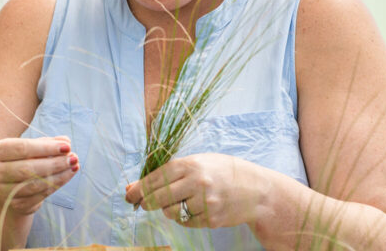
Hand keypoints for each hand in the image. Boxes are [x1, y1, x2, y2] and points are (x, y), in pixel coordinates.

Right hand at [0, 135, 78, 215]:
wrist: (4, 184)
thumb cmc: (17, 160)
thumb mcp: (26, 147)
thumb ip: (44, 143)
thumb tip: (65, 140)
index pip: (22, 148)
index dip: (46, 147)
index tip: (66, 146)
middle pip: (28, 168)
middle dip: (54, 163)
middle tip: (73, 158)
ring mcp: (2, 192)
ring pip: (34, 184)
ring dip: (58, 175)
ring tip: (73, 166)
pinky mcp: (14, 205)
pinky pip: (39, 196)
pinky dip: (55, 186)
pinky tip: (66, 176)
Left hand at [124, 153, 267, 228]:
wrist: (257, 189)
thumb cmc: (221, 171)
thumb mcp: (196, 163)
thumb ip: (167, 173)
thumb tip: (132, 187)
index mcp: (191, 164)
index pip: (156, 178)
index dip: (139, 188)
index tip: (128, 195)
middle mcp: (198, 183)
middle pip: (160, 197)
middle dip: (146, 202)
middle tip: (143, 204)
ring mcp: (206, 202)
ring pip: (171, 212)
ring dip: (168, 210)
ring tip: (177, 202)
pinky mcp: (212, 219)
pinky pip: (186, 222)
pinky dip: (184, 217)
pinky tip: (192, 208)